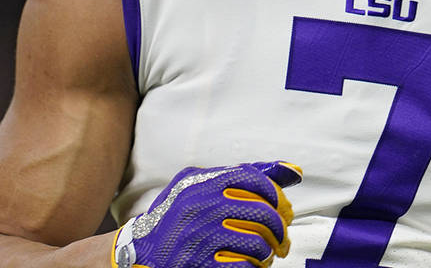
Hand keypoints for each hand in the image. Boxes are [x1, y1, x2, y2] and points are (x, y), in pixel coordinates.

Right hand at [112, 161, 301, 267]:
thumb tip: (293, 171)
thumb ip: (241, 175)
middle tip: (281, 240)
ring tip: (265, 255)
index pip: (253, 178)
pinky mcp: (200, 264)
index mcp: (202, 184)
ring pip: (257, 242)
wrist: (137, 252)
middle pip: (261, 213)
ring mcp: (201, 238)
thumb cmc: (175, 216)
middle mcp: (202, 208)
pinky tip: (251, 266)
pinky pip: (244, 266)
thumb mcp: (198, 186)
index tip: (279, 207)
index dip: (274, 193)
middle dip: (279, 230)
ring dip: (268, 252)